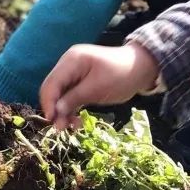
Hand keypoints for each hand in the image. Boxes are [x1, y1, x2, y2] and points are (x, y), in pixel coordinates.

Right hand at [39, 43, 158, 129]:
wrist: (141, 69)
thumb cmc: (121, 76)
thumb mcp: (97, 89)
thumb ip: (74, 99)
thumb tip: (54, 114)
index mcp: (72, 60)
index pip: (51, 83)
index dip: (48, 103)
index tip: (52, 121)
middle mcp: (68, 64)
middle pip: (53, 89)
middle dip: (55, 109)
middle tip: (62, 129)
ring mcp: (74, 72)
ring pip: (60, 95)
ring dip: (63, 111)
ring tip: (72, 127)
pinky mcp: (79, 81)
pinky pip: (69, 96)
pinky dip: (71, 108)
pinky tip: (76, 121)